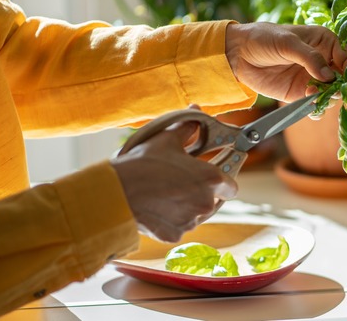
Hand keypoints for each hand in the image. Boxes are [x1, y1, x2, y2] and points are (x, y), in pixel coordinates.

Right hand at [111, 120, 237, 242]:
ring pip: (198, 214)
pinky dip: (172, 218)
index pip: (231, 185)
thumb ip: (187, 128)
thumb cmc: (143, 163)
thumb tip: (196, 112)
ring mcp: (190, 222)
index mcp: (210, 179)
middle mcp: (205, 203)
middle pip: (216, 200)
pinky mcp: (174, 235)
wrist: (115, 193)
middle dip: (206, 192)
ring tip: (169, 192)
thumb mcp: (166, 139)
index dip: (225, 179)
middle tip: (189, 181)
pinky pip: (180, 225)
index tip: (215, 174)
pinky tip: (158, 206)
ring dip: (190, 205)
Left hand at [225, 22, 346, 101]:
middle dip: (340, 86)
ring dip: (328, 97)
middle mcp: (322, 61)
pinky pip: (315, 105)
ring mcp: (313, 79)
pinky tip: (309, 105)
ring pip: (331, 93)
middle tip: (332, 90)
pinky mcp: (300, 94)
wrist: (238, 54)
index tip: (344, 76)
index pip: (346, 56)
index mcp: (324, 42)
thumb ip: (309, 57)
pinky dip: (316, 109)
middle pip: (342, 78)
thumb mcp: (287, 42)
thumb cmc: (264, 38)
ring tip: (313, 94)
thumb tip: (329, 76)